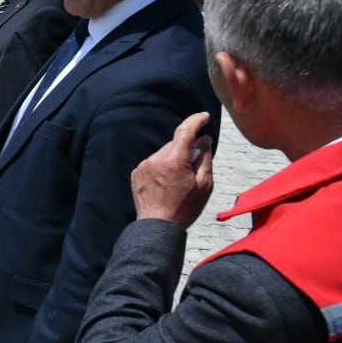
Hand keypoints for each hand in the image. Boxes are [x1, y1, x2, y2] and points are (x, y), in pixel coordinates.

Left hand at [131, 111, 214, 228]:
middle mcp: (156, 159)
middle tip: (194, 167)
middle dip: (186, 150)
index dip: (196, 121)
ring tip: (178, 182)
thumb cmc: (184, 208)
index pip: (185, 131)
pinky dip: (162, 168)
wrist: (157, 226)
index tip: (204, 116)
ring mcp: (144, 166)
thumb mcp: (204, 185)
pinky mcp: (137, 173)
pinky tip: (166, 185)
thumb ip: (204, 158)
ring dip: (173, 160)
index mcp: (174, 160)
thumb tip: (204, 140)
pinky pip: (153, 163)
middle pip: (175, 144)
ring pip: (164, 154)